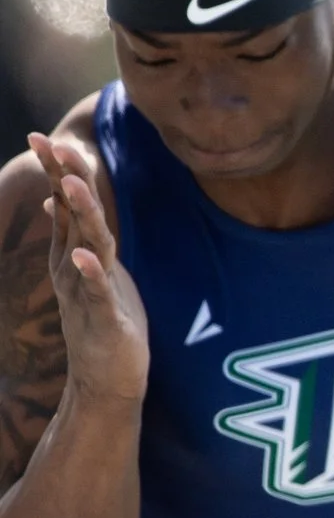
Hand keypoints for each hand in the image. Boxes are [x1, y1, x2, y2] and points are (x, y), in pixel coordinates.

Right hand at [30, 135, 145, 402]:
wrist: (104, 380)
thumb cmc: (100, 319)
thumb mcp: (87, 270)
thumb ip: (73, 235)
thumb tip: (55, 197)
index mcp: (73, 255)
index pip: (65, 206)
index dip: (57, 171)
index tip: (44, 137)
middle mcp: (74, 269)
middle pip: (71, 216)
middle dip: (62, 180)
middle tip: (49, 144)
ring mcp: (86, 291)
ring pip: (85, 245)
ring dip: (80, 214)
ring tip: (70, 184)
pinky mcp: (105, 317)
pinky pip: (96, 291)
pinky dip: (90, 272)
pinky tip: (83, 255)